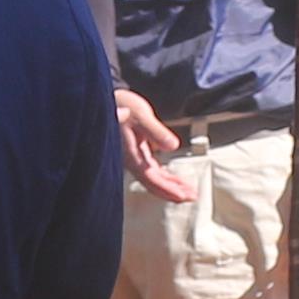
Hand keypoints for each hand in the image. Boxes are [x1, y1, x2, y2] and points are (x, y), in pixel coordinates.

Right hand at [117, 88, 198, 204]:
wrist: (107, 102)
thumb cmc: (120, 105)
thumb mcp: (140, 115)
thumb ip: (156, 131)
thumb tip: (172, 145)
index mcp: (131, 155)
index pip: (152, 178)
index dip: (168, 189)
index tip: (182, 196)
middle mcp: (132, 160)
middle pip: (154, 183)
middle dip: (173, 192)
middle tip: (192, 197)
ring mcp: (134, 158)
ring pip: (154, 178)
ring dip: (171, 186)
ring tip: (187, 191)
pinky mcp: (137, 152)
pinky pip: (152, 170)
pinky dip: (165, 176)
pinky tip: (174, 178)